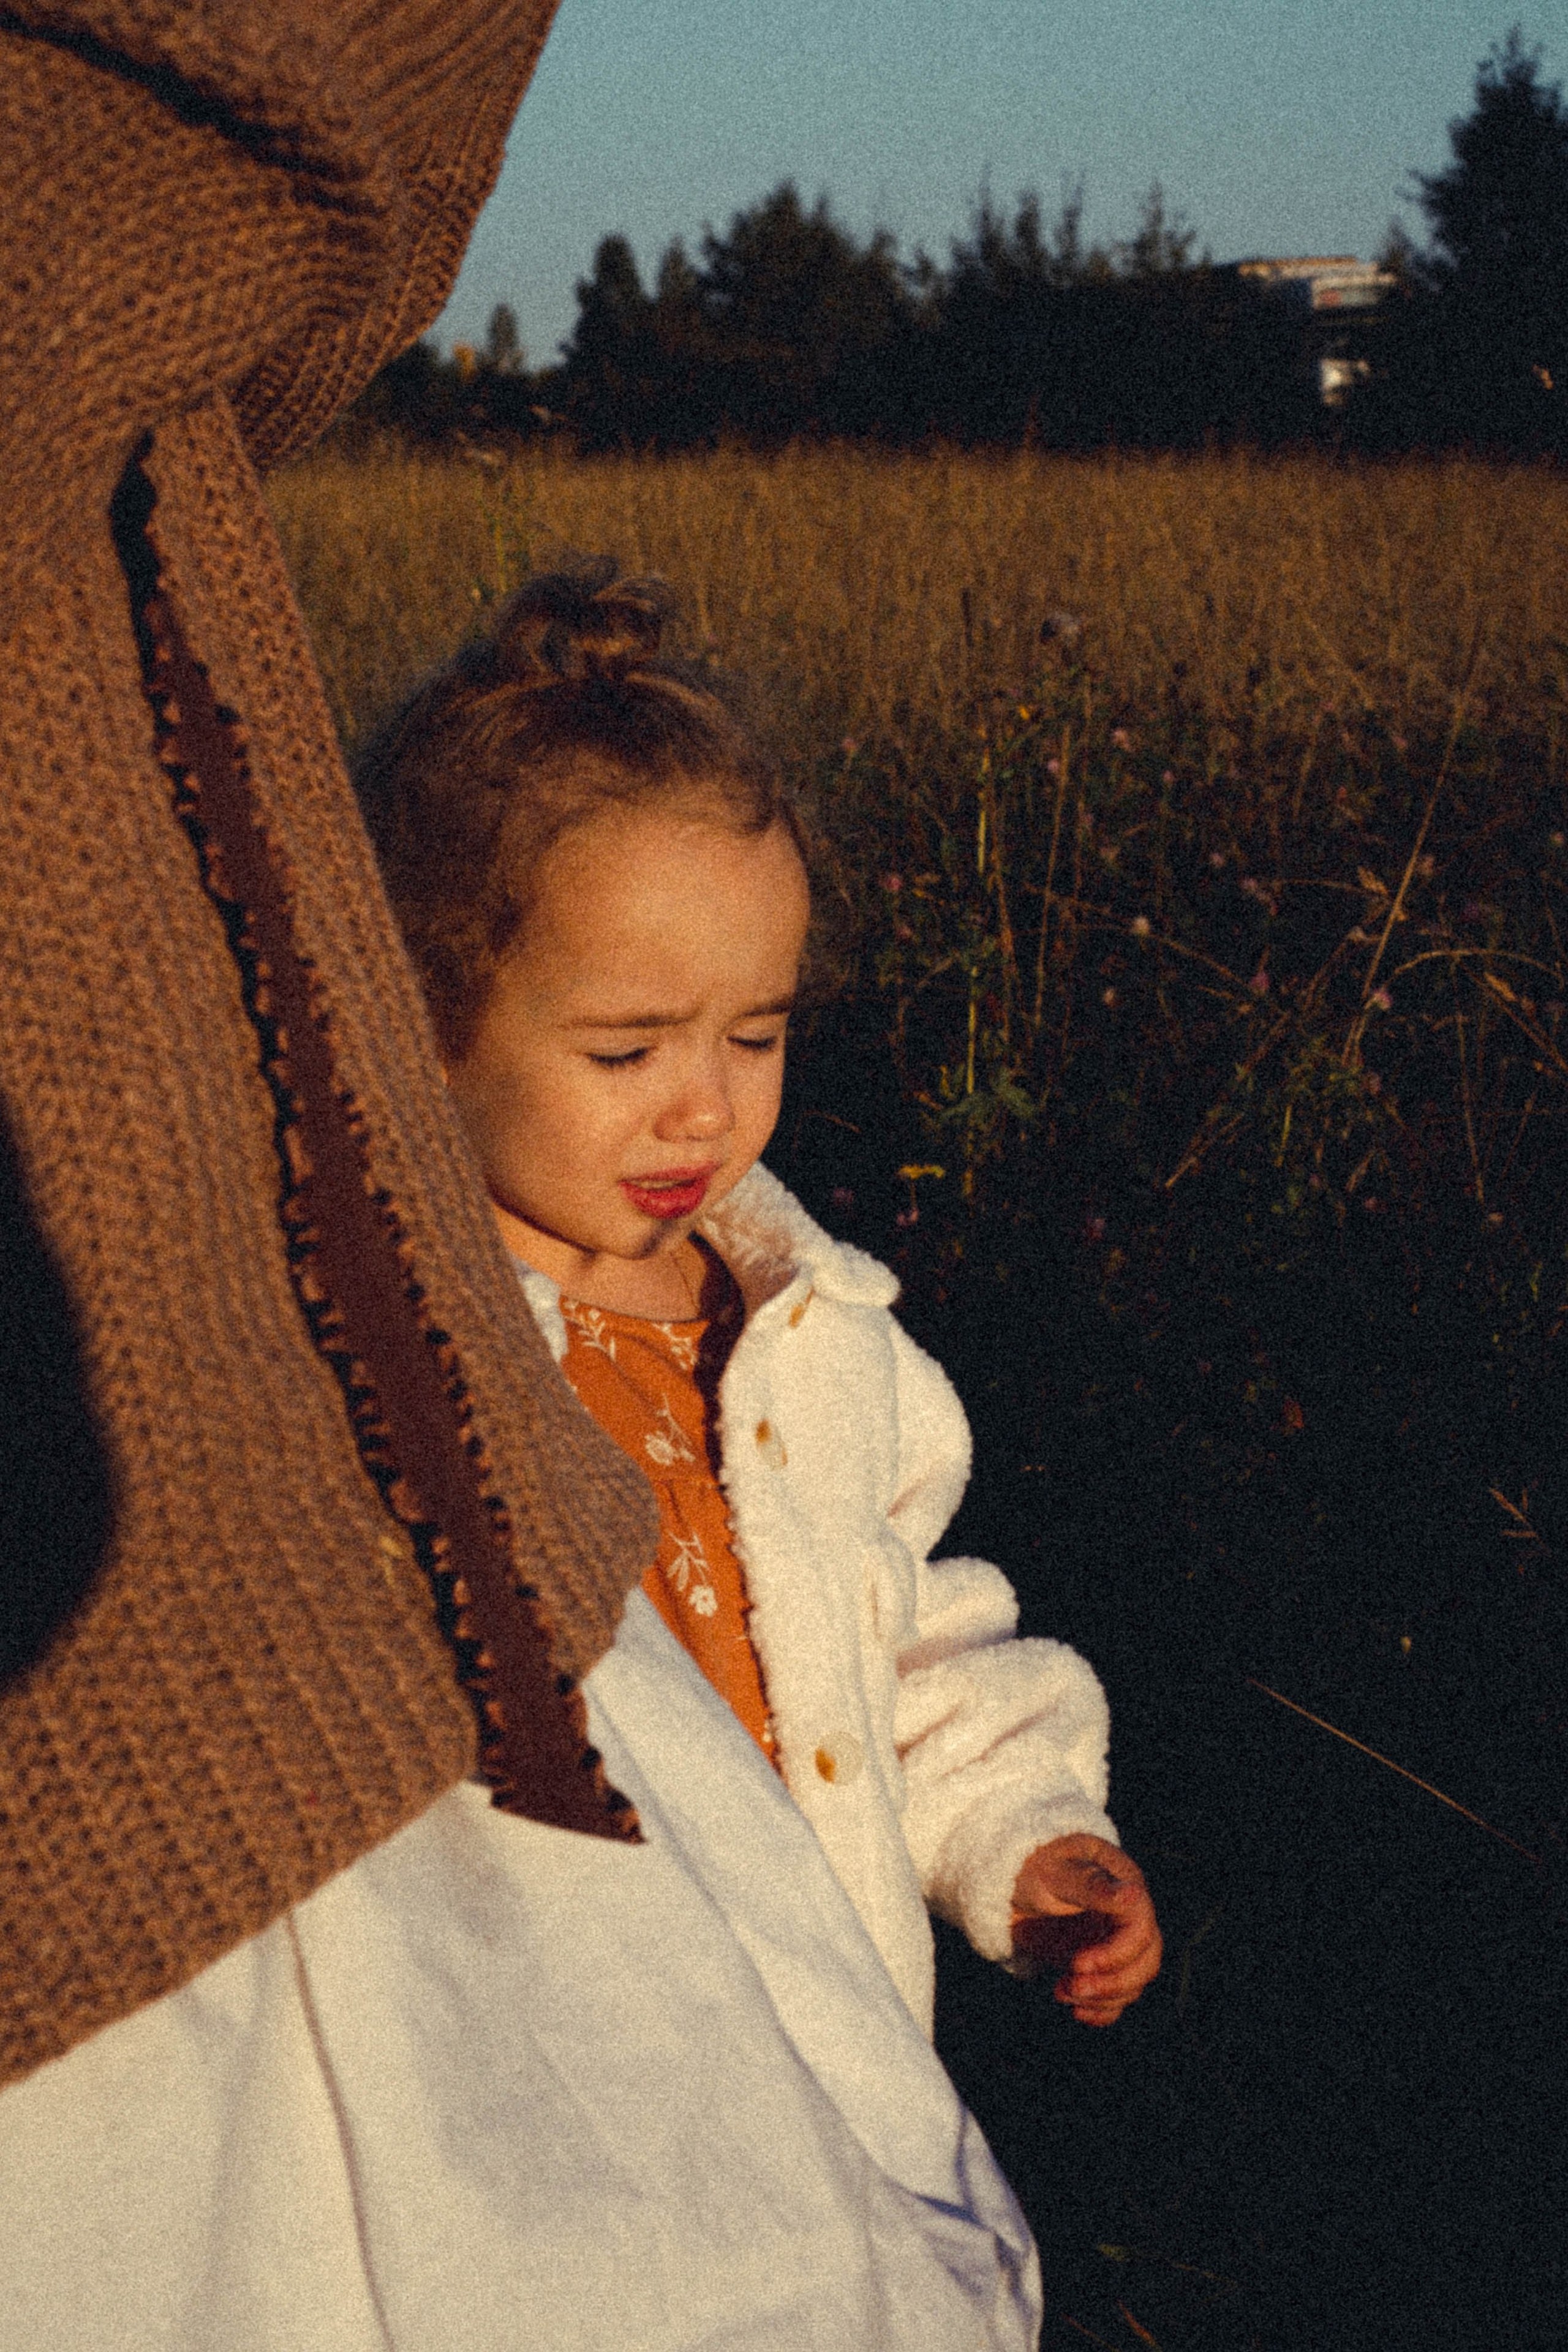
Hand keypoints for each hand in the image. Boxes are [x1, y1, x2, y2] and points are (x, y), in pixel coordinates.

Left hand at [1010, 1833, 1161, 2026]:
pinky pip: (1117, 1996)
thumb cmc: (1035, 1866)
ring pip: (1133, 1983)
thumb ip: (1092, 1884)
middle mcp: (1129, 1917)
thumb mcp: (1057, 1872)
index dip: (1115, 1955)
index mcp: (1126, 1886)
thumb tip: (1133, 1893)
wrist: (1013, 1883)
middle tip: (1071, 1986)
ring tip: (1061, 1991)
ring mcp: (1117, 1942)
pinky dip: (1102, 2010)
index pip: (1141, 1931)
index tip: (1076, 1963)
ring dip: (1101, 1997)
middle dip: (1111, 1983)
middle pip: (1146, 1962)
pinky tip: (1076, 2011)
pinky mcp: (1103, 1965)